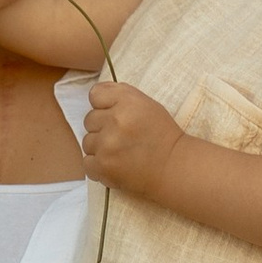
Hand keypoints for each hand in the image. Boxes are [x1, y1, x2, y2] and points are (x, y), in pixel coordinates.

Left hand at [79, 78, 182, 199]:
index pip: (95, 95)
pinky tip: (115, 165)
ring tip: (121, 153)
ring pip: (87, 142)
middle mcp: (115, 120)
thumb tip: (95, 94)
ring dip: (100, 148)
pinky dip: (98, 166)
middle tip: (122, 137)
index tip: (116, 116)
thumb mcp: (147, 104)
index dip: (104, 106)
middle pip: (89, 120)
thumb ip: (120, 95)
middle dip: (103, 128)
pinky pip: (87, 162)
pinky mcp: (103, 166)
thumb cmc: (161, 135)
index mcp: (128, 101)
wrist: (174, 167)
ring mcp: (107, 145)